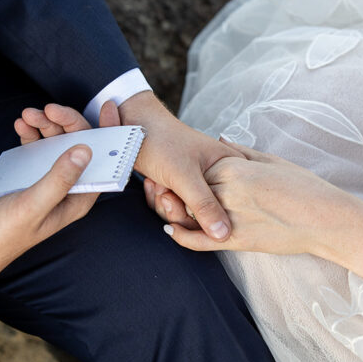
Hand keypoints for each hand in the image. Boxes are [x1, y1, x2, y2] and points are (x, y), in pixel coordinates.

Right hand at [0, 103, 117, 299]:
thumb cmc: (3, 235)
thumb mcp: (33, 205)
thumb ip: (59, 178)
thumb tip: (85, 150)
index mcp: (78, 199)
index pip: (101, 160)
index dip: (107, 132)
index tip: (108, 107)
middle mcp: (69, 189)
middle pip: (78, 146)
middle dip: (65, 123)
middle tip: (47, 108)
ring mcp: (50, 182)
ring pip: (57, 144)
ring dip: (46, 125)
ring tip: (28, 114)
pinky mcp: (31, 178)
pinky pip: (37, 149)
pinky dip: (31, 135)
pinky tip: (21, 125)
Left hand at [120, 91, 240, 240]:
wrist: (132, 126)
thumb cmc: (162, 141)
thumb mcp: (184, 175)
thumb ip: (204, 205)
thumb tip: (223, 235)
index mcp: (230, 168)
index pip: (227, 209)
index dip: (201, 214)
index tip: (179, 197)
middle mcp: (217, 178)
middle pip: (204, 215)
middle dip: (177, 207)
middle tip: (164, 189)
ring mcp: (197, 184)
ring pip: (185, 215)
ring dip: (164, 203)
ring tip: (157, 182)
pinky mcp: (180, 188)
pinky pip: (172, 209)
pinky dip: (158, 201)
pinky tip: (152, 184)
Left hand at [163, 141, 362, 257]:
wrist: (326, 219)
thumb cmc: (304, 188)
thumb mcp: (273, 161)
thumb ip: (243, 151)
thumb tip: (223, 139)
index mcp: (234, 167)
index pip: (199, 168)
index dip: (193, 173)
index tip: (190, 175)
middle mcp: (227, 190)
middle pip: (190, 189)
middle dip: (181, 192)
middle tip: (170, 192)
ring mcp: (229, 216)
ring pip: (190, 213)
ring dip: (178, 211)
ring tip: (171, 209)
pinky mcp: (235, 241)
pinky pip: (198, 240)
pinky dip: (181, 236)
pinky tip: (171, 230)